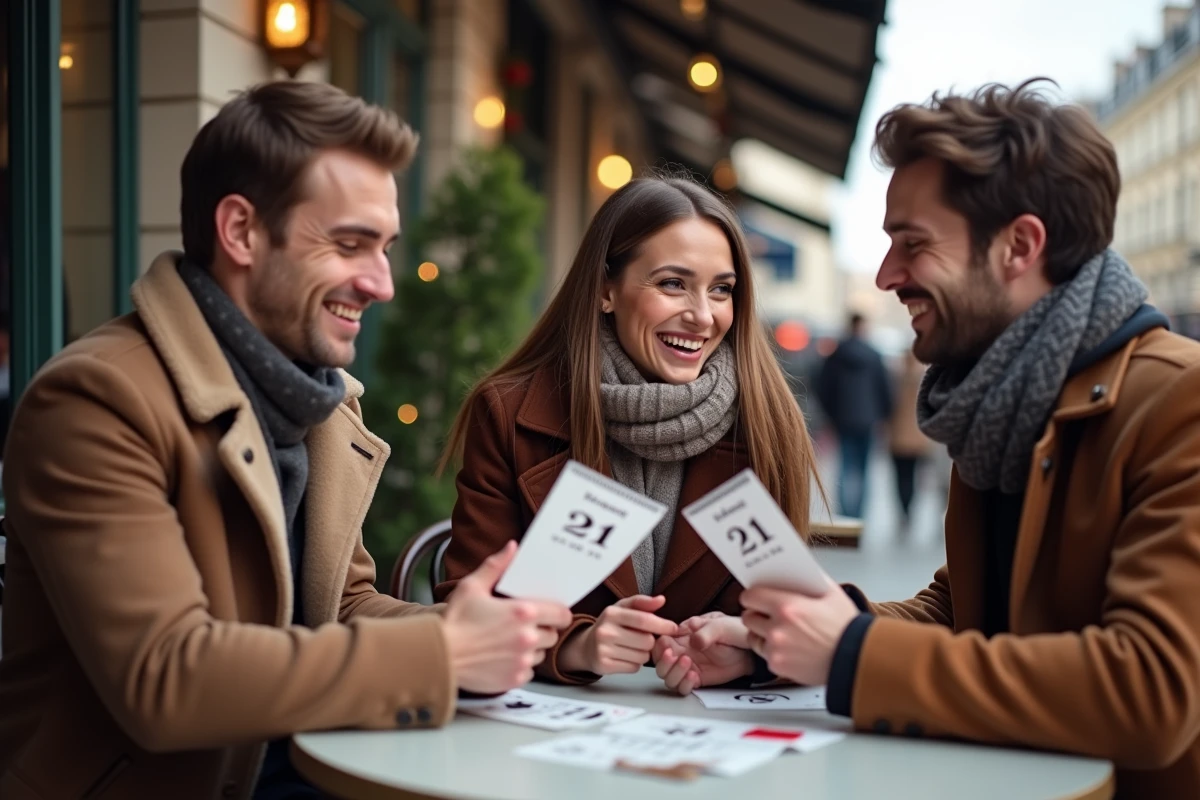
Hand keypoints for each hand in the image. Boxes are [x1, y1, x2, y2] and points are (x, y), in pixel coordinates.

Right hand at [443, 541, 572, 693]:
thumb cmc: (454, 621)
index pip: (562, 614)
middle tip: (525, 626)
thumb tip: (513, 547)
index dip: (558, 613)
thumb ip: (496, 566)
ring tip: (511, 642)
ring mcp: (521, 661)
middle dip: (543, 629)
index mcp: (523, 613)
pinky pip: (528, 672)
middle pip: (553, 635)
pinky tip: (504, 658)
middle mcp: (527, 638)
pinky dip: (520, 666)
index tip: (550, 612)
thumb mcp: (472, 586)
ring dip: (532, 648)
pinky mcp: (513, 679)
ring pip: (541, 654)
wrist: (437, 657)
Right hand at [558, 595, 677, 674]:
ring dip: (643, 654)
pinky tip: (625, 657)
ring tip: (631, 648)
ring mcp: (603, 650)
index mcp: (611, 613)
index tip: (674, 628)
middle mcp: (605, 631)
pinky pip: (634, 667)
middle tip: (640, 639)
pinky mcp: (604, 666)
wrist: (586, 646)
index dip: (663, 625)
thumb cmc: (610, 625)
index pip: (644, 620)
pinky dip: (634, 664)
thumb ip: (642, 603)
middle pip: (647, 641)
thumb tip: (661, 600)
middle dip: (650, 641)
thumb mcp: (623, 608)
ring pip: (642, 656)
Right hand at [653, 612, 752, 694]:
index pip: (660, 643)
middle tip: (674, 657)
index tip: (667, 648)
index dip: (659, 647)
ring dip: (673, 674)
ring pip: (668, 678)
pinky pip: (682, 688)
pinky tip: (694, 676)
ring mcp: (689, 667)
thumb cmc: (734, 631)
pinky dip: (684, 685)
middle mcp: (682, 652)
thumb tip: (692, 640)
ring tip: (688, 664)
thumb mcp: (720, 625)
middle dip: (663, 663)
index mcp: (682, 635)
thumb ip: (705, 632)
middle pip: (659, 664)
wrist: (750, 649)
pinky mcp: (697, 680)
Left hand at [740, 583, 857, 686]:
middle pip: (748, 617)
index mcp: (788, 607)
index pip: (750, 596)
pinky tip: (787, 646)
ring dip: (761, 633)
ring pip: (753, 637)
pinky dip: (772, 651)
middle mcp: (778, 628)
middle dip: (756, 613)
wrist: (856, 659)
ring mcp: (776, 649)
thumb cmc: (847, 628)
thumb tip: (793, 571)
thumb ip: (809, 579)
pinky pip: (764, 654)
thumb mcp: (832, 594)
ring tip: (778, 631)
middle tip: (768, 614)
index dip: (754, 595)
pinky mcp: (778, 666)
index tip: (757, 596)